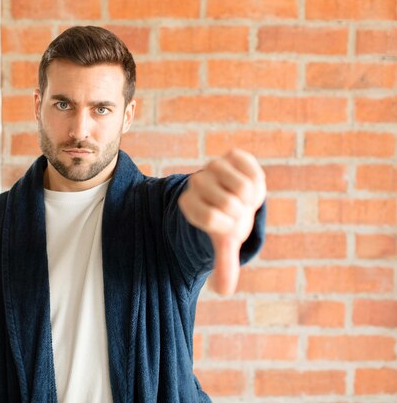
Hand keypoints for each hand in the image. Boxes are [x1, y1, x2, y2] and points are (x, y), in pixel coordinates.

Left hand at [178, 149, 265, 295]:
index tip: (226, 223)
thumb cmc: (228, 221)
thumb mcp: (225, 242)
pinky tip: (250, 183)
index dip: (226, 225)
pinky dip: (257, 180)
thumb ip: (224, 264)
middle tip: (237, 210)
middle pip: (229, 203)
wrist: (233, 194)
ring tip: (243, 198)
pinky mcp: (232, 155)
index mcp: (190, 204)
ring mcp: (214, 166)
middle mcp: (197, 182)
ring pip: (242, 186)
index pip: (210, 219)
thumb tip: (224, 291)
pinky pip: (252, 169)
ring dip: (249, 197)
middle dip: (240, 213)